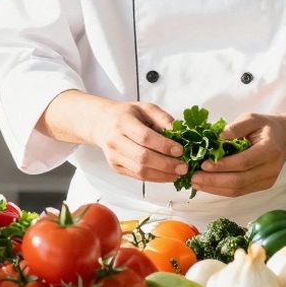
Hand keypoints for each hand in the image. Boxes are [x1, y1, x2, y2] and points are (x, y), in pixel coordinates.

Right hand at [42, 92, 184, 182]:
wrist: (102, 124)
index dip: (164, 146)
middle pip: (142, 157)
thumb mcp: (146, 108)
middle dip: (166, 164)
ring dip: (162, 175)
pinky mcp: (116, 168)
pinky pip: (137, 176)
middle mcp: (115, 140)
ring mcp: (114, 156)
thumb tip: (180, 133)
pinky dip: (155, 178)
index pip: (145, 137)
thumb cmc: (127, 115)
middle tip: (184, 167)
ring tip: (178, 173)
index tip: (181, 150)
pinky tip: (167, 175)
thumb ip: (163, 118)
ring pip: (140, 171)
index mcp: (123, 122)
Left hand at [190, 112, 285, 197]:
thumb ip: (235, 127)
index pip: (244, 162)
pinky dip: (221, 190)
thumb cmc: (265, 126)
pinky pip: (239, 191)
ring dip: (215, 188)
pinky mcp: (262, 186)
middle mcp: (271, 168)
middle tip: (194, 177)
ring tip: (196, 183)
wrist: (284, 139)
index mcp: (270, 149)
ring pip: (238, 190)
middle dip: (214, 181)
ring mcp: (267, 181)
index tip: (204, 164)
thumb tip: (217, 139)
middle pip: (240, 180)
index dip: (223, 165)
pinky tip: (207, 185)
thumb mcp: (251, 118)